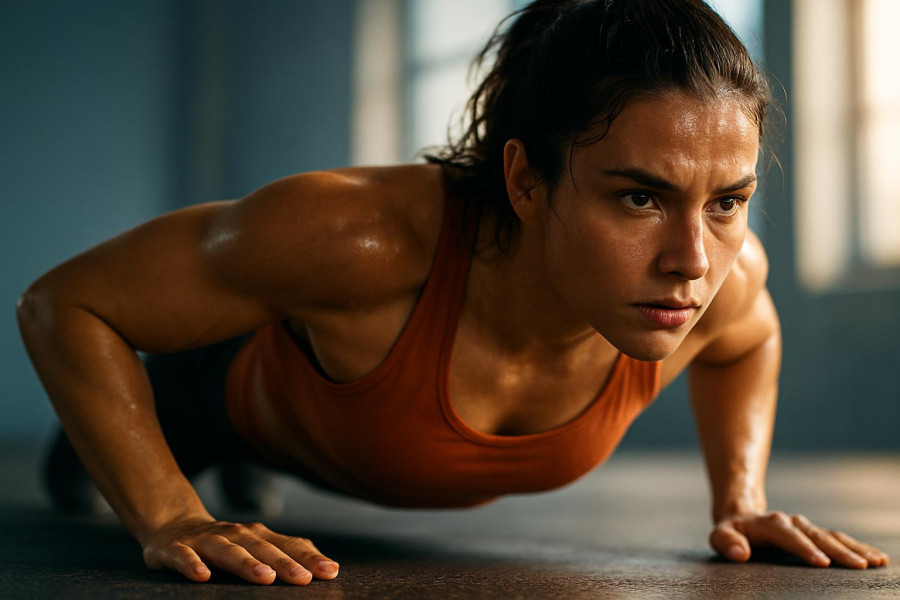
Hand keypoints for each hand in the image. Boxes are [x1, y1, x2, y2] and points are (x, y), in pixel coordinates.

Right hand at [141, 516, 339, 583]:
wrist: (173, 526)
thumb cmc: (225, 542)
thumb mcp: (257, 545)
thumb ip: (289, 553)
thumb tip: (330, 566)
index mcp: (258, 536)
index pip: (288, 546)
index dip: (309, 559)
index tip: (330, 572)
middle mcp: (236, 534)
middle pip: (263, 548)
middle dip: (284, 563)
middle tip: (303, 579)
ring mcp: (206, 540)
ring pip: (229, 551)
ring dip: (247, 563)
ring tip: (265, 577)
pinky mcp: (176, 549)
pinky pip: (184, 557)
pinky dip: (192, 565)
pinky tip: (202, 576)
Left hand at [710, 511, 888, 568]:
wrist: (742, 516)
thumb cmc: (731, 532)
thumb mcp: (720, 534)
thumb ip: (726, 542)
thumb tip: (740, 552)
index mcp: (770, 524)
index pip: (789, 536)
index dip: (805, 548)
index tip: (822, 562)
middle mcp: (792, 522)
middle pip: (818, 535)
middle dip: (838, 550)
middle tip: (859, 565)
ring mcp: (806, 528)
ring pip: (833, 536)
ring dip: (855, 548)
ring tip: (876, 561)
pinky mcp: (816, 535)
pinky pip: (839, 540)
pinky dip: (857, 548)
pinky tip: (876, 558)